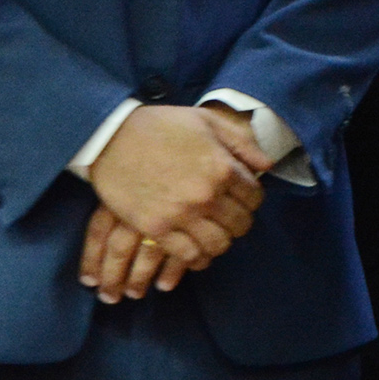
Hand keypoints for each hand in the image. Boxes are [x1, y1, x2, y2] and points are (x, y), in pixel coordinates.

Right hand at [83, 103, 265, 290]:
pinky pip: (188, 256)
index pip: (255, 197)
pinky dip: (198, 259)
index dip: (252, 199)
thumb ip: (242, 143)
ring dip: (220, 243)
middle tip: (228, 219)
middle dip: (239, 222)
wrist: (110, 137)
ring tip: (214, 236)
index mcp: (222, 167)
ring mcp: (182, 214)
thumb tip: (268, 165)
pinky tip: (197, 253)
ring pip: (218, 245)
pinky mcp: (156, 228)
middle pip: (240, 224)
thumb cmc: (161, 125)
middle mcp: (207, 194)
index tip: (242, 198)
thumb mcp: (207, 121)